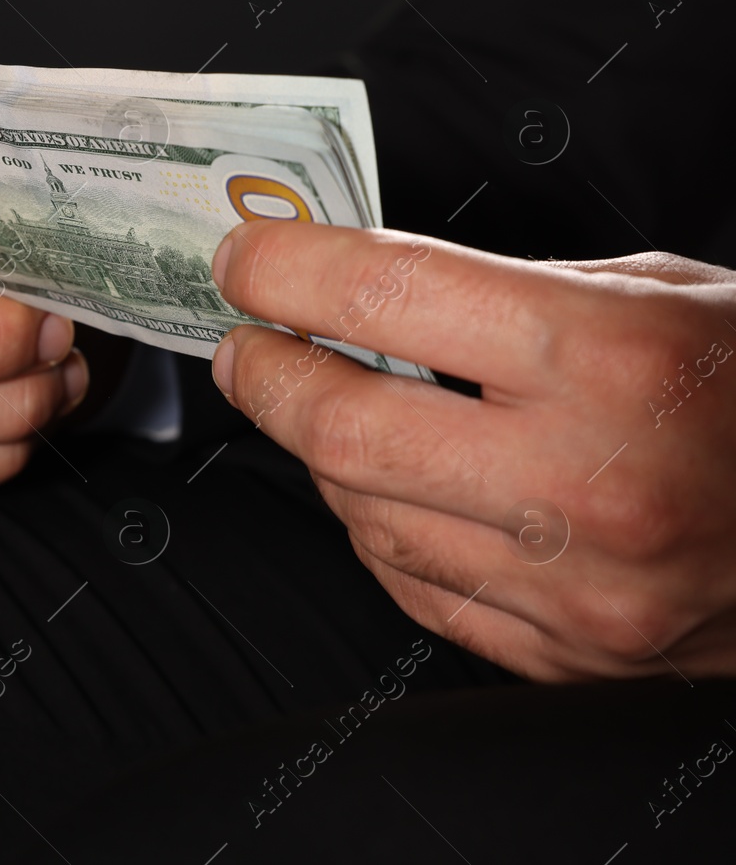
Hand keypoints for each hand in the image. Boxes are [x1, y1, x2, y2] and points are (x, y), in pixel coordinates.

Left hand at [209, 221, 735, 680]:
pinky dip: (377, 526)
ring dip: (319, 452)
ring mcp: (574, 585)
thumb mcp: (662, 295)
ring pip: (361, 512)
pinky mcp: (564, 650)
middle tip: (249, 341)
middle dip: (266, 372)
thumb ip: (509, 293)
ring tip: (330, 404)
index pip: (384, 292)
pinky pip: (411, 584)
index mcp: (610, 357)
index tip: (247, 258)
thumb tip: (364, 291)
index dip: (284, 268)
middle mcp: (586, 480)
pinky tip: (394, 486)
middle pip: (341, 423)